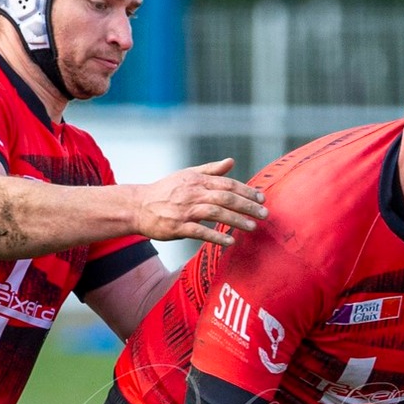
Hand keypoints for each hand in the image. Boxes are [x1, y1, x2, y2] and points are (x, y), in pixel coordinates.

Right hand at [130, 159, 266, 245]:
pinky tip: (230, 241)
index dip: (246, 191)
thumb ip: (211, 170)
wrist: (138, 206)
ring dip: (236, 220)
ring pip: (215, 213)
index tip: (262, 199)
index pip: (227, 184)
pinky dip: (216, 236)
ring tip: (252, 227)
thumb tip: (231, 161)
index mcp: (197, 180)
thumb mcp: (187, 175)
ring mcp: (185, 210)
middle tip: (264, 214)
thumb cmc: (166, 190)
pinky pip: (200, 231)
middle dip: (247, 206)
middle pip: (225, 197)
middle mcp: (193, 193)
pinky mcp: (177, 227)